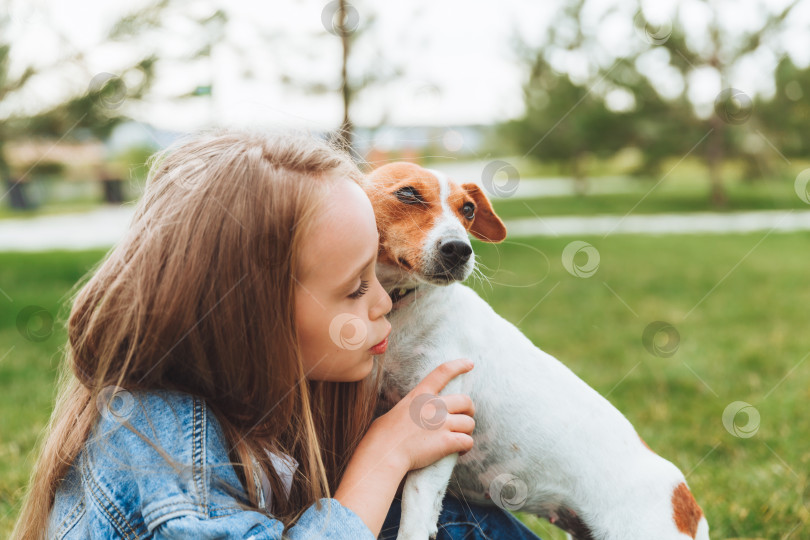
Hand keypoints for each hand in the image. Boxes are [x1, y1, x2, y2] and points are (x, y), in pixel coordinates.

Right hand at [365, 358, 475, 472]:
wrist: (384, 454)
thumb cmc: (382, 436)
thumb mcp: (397, 411)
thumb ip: (412, 409)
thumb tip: (416, 416)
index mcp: (420, 394)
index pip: (443, 372)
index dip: (459, 366)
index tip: (470, 363)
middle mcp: (434, 405)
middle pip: (466, 401)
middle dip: (470, 410)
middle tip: (466, 418)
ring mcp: (441, 423)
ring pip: (469, 423)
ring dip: (467, 431)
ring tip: (460, 439)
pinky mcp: (447, 441)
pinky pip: (468, 441)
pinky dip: (466, 447)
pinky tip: (460, 451)